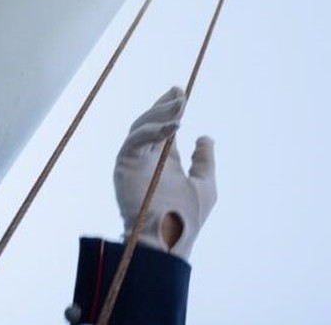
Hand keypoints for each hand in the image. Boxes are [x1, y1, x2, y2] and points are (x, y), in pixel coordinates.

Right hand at [114, 86, 216, 258]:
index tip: (181, 93)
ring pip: (140, 127)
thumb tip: (205, 137)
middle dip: (163, 106)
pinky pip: (135, 139)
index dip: (171, 111)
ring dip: (159, 113)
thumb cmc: (188, 218)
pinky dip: (152, 130)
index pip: (164, 131)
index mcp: (166, 164)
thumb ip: (204, 161)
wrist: (169, 238)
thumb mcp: (205, 185)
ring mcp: (135, 161)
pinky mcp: (125, 164)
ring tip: (180, 105)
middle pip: (150, 124)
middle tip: (179, 92)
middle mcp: (148, 160)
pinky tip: (173, 128)